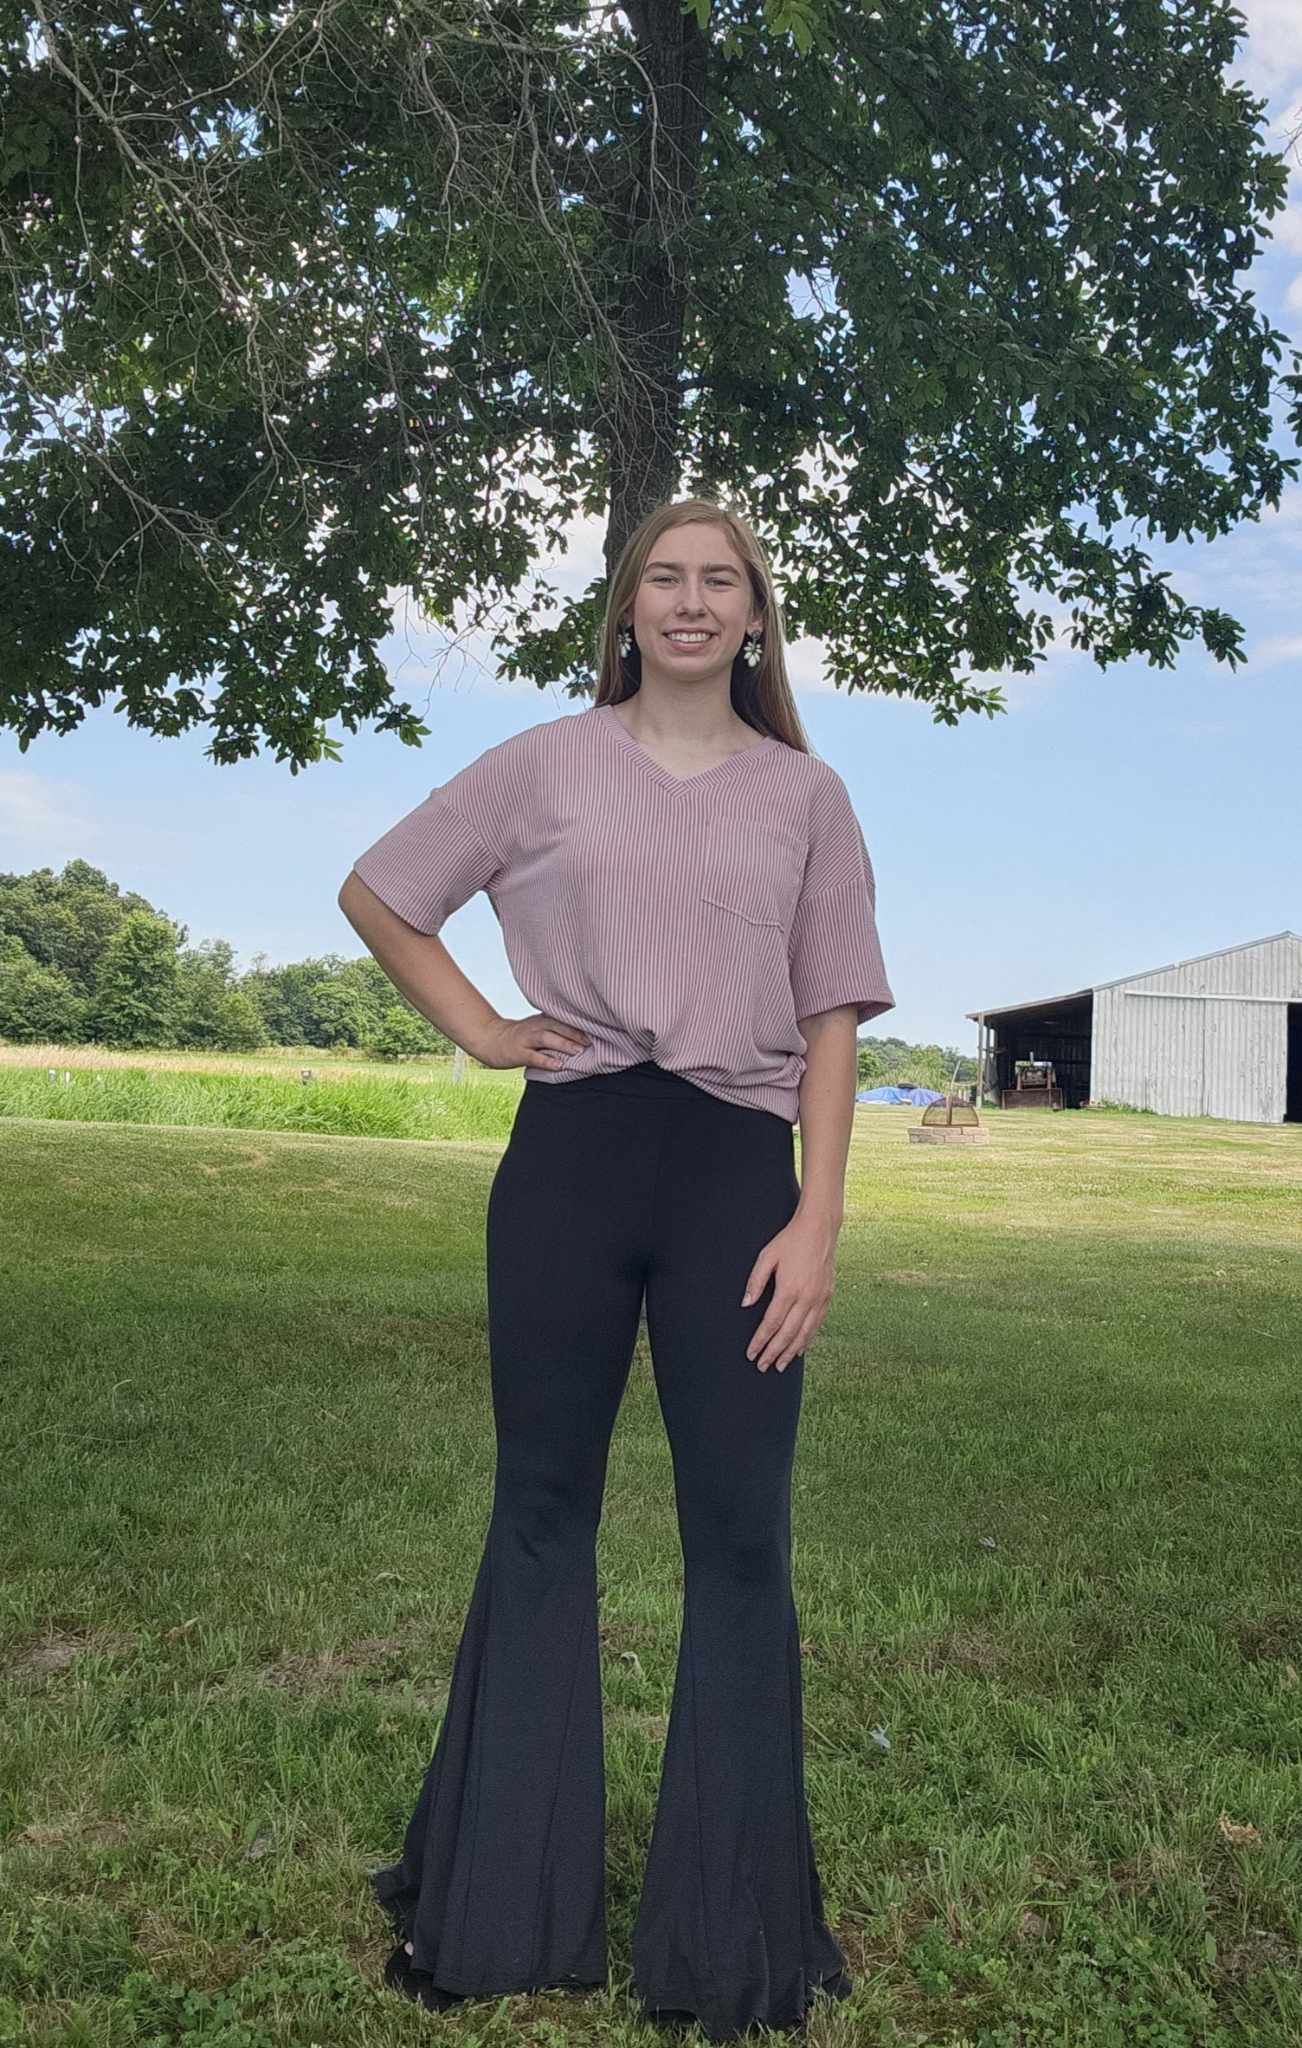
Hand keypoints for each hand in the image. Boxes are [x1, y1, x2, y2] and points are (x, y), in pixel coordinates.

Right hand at [476, 1013, 591, 1070]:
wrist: (491, 1038)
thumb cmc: (520, 1036)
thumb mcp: (538, 1026)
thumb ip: (556, 1028)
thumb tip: (582, 1035)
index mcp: (542, 1020)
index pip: (563, 1019)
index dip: (579, 1023)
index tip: (597, 1027)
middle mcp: (535, 1027)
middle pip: (557, 1026)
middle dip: (575, 1033)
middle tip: (591, 1041)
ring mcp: (526, 1039)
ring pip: (547, 1039)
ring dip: (564, 1044)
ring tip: (579, 1051)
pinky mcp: (518, 1053)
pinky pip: (534, 1057)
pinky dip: (547, 1061)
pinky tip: (558, 1065)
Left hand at [740, 1210, 839, 1372]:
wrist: (820, 1229)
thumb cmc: (790, 1241)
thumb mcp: (767, 1256)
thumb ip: (755, 1281)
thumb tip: (746, 1304)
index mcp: (789, 1289)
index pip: (771, 1323)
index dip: (760, 1341)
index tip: (751, 1353)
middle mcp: (806, 1298)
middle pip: (787, 1334)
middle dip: (773, 1352)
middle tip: (762, 1366)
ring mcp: (820, 1299)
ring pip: (804, 1333)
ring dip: (791, 1352)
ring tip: (780, 1365)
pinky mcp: (828, 1297)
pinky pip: (817, 1325)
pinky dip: (807, 1340)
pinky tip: (800, 1349)